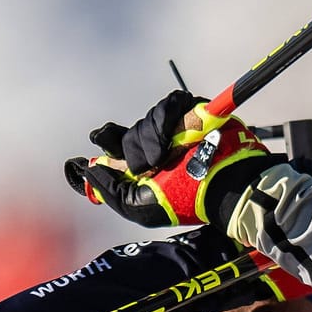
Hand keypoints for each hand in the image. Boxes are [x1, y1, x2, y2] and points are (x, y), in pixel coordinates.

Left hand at [62, 90, 271, 227]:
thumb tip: (88, 170)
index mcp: (142, 169)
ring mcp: (171, 129)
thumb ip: (112, 191)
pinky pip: (168, 104)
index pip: (111, 151)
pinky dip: (166, 120)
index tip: (84, 152)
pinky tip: (175, 137)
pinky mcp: (189, 112)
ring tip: (166, 158)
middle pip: (123, 136)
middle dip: (131, 152)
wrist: (227, 185)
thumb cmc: (188, 201)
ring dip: (150, 140)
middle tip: (147, 167)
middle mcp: (153, 146)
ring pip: (144, 121)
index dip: (100, 146)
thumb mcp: (142, 207)